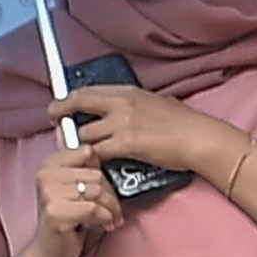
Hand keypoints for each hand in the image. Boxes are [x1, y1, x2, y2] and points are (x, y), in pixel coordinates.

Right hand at [27, 144, 127, 256]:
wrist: (50, 250)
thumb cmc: (67, 217)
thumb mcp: (73, 187)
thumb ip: (80, 164)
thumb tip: (82, 134)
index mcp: (49, 164)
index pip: (88, 152)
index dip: (103, 170)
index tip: (104, 187)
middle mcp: (45, 175)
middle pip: (97, 174)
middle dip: (111, 195)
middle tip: (114, 209)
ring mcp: (48, 193)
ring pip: (98, 191)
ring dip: (112, 208)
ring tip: (112, 218)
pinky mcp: (56, 213)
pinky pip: (94, 208)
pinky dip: (106, 218)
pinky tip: (106, 225)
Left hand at [52, 81, 228, 179]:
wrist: (200, 138)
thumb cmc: (187, 123)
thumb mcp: (158, 102)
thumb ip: (137, 104)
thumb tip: (127, 108)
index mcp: (128, 92)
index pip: (88, 91)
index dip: (68, 99)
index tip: (60, 107)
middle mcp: (121, 104)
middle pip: (78, 105)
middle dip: (62, 116)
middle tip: (56, 125)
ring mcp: (121, 124)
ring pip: (85, 134)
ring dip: (81, 145)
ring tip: (82, 153)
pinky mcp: (125, 144)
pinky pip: (98, 152)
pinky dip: (94, 159)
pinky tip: (96, 165)